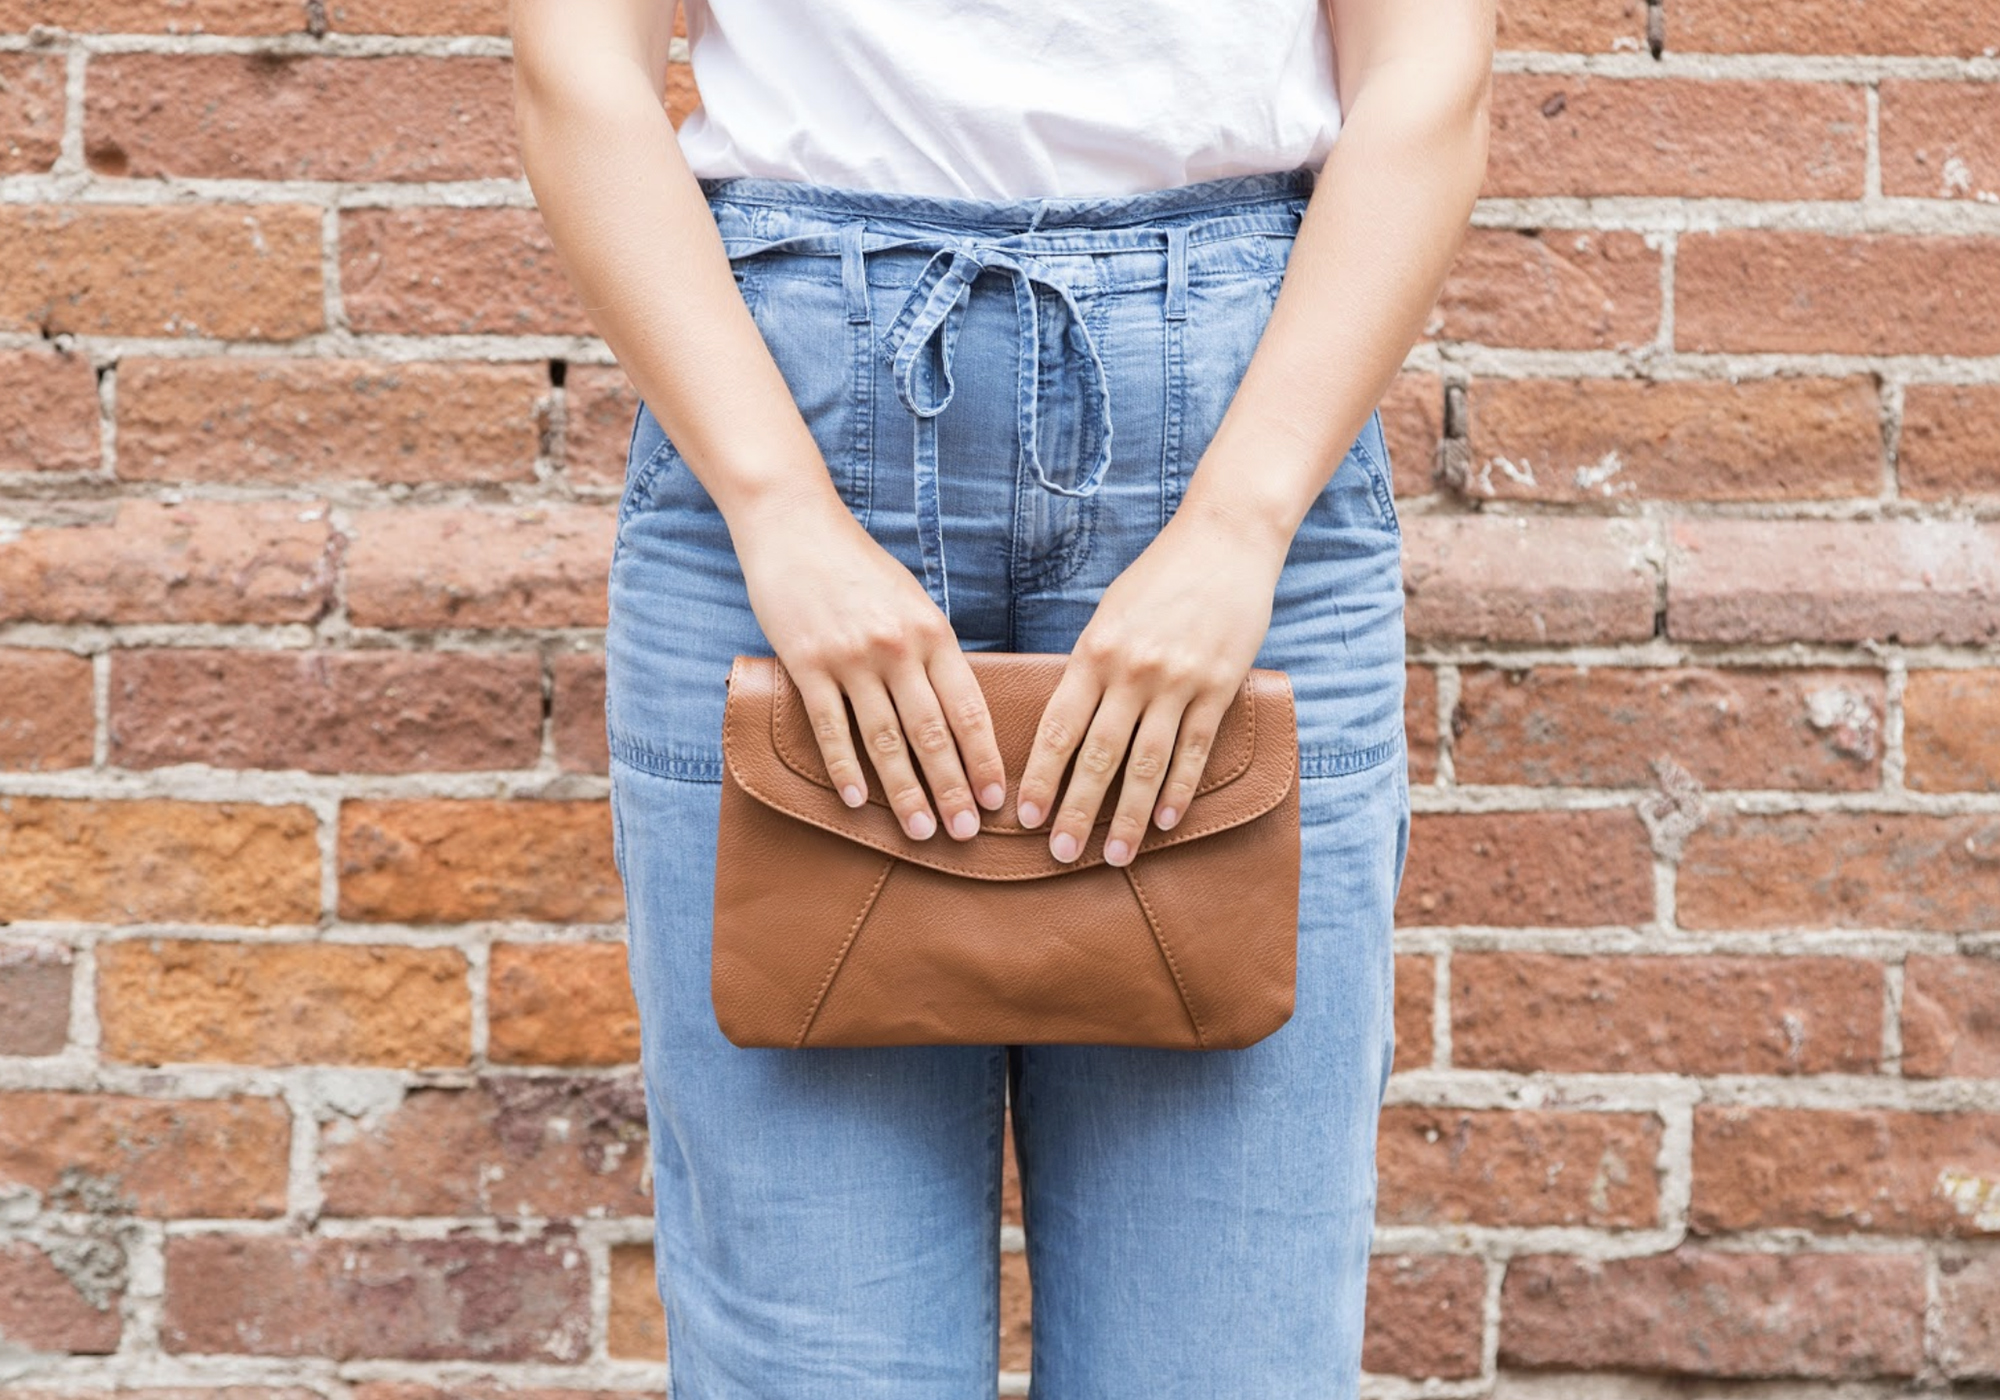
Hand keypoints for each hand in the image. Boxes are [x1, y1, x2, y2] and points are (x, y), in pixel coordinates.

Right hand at [729, 481, 1007, 841]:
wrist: (796, 526)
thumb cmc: (858, 568)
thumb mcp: (912, 602)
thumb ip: (931, 652)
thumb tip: (954, 711)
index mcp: (934, 632)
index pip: (969, 708)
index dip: (985, 758)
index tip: (996, 798)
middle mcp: (899, 648)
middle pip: (933, 733)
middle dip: (953, 788)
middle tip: (965, 834)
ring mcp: (853, 657)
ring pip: (886, 739)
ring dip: (905, 791)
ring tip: (920, 831)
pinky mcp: (808, 663)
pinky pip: (832, 727)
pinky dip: (845, 767)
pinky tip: (856, 800)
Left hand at [1015, 493, 1290, 865]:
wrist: (1225, 540)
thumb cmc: (1159, 578)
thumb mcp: (1108, 614)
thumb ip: (1089, 666)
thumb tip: (1068, 722)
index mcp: (1094, 651)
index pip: (1059, 727)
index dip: (1041, 777)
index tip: (1025, 817)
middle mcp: (1132, 671)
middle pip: (1098, 756)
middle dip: (1076, 811)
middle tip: (1060, 854)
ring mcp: (1177, 682)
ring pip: (1147, 764)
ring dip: (1129, 817)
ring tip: (1116, 856)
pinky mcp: (1218, 687)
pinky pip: (1193, 749)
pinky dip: (1178, 789)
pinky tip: (1166, 822)